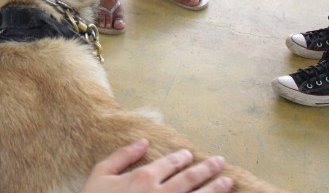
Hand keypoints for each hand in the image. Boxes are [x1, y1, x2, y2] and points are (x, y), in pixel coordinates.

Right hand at [80, 139, 232, 192]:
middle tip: (220, 162)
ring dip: (215, 188)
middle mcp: (161, 192)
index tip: (189, 155)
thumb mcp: (100, 174)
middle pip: (190, 179)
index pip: (169, 163)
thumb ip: (122, 156)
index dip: (181, 158)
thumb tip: (142, 141)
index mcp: (143, 177)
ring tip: (228, 181)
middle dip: (207, 169)